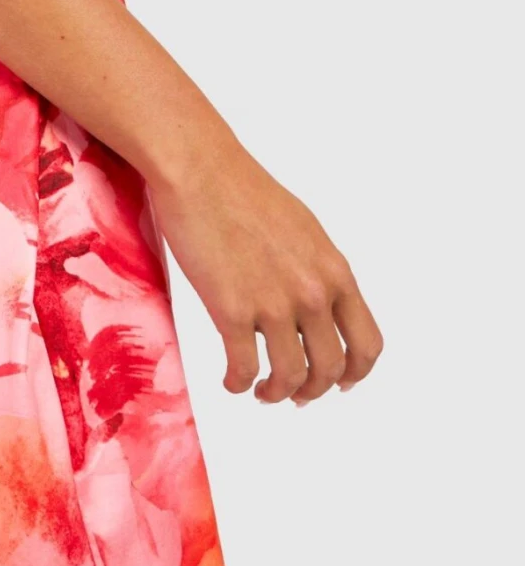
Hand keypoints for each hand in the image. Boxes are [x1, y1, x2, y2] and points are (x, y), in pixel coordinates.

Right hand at [149, 144, 383, 404]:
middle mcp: (312, 293)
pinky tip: (231, 380)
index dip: (356, 373)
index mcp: (334, 272)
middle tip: (295, 395)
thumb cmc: (243, 191)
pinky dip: (239, 384)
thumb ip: (317, 271)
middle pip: (332, 369)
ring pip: (291, 377)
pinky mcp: (231, 309)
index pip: (367, 344)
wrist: (200, 170)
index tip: (340, 383)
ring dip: (276, 393)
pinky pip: (244, 368)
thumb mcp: (303, 231)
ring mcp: (273, 303)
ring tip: (261, 391)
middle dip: (314, 390)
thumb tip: (318, 306)